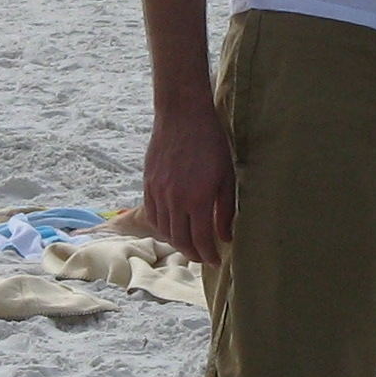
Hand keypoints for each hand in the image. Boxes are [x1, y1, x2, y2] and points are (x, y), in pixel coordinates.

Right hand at [142, 101, 235, 265]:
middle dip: (192, 254)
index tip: (216, 261)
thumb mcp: (226, 177)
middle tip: (203, 258)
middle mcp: (174, 200)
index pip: (200, 239)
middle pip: (180, 240)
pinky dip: (161, 227)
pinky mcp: (148, 184)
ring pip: (164, 230)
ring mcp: (158, 192)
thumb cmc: (211, 143)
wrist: (182, 115)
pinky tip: (171, 227)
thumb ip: (226, 210)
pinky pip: (152, 214)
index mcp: (197, 200)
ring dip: (176, 243)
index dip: (208, 254)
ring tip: (189, 245)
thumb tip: (225, 237)